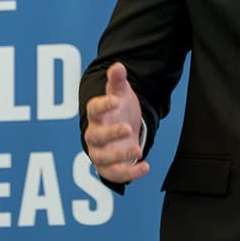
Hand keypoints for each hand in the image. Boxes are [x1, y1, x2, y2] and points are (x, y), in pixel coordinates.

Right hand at [83, 62, 149, 183]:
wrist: (120, 130)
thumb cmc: (118, 110)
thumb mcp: (120, 93)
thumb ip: (117, 81)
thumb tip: (118, 66)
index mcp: (96, 115)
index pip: (94, 109)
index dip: (103, 105)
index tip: (115, 100)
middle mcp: (94, 135)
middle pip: (95, 136)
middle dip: (111, 134)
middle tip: (128, 129)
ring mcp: (100, 153)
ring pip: (103, 158)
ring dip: (119, 156)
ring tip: (138, 150)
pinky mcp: (108, 168)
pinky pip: (115, 174)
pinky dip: (129, 174)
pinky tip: (145, 166)